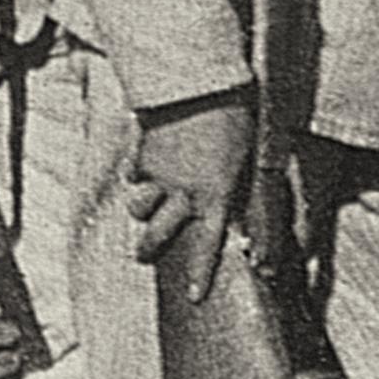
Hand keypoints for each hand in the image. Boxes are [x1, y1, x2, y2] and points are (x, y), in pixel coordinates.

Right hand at [120, 95, 254, 282]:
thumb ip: (236, 185)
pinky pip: (133, 174)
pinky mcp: (140, 154)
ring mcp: (157, 175)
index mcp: (215, 195)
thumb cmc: (233, 114)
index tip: (195, 296)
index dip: (201, 274)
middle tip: (144, 254)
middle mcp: (183, 193)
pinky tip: (147, 160)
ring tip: (148, 201)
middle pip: (156, 237)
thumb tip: (235, 208)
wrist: (198, 82)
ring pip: (138, 208)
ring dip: (143, 207)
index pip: (208, 246)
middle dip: (148, 249)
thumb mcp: (245, 154)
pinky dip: (138, 172)